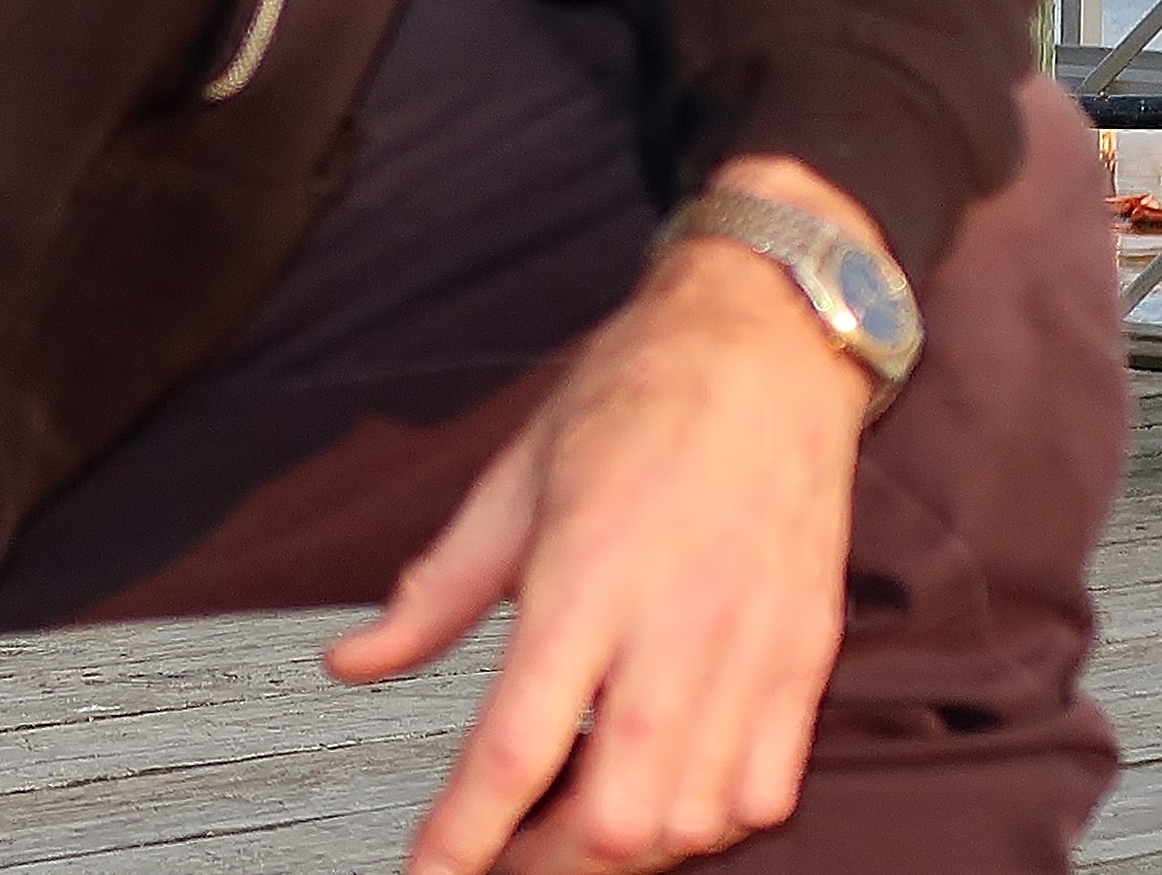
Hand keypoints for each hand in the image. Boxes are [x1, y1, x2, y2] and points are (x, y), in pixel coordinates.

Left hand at [325, 157, 878, 874]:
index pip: (514, 748)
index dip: (464, 836)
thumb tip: (355, 660)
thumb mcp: (512, 479)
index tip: (432, 874)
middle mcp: (675, 624)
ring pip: (694, 821)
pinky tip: (667, 802)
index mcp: (586, 575)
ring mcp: (752, 648)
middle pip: (615, 818)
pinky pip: (767, 789)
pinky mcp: (806, 654)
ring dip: (628, 854)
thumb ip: (435, 591)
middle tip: (501, 861)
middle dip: (546, 868)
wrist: (766, 340)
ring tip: (575, 837)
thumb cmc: (639, 395)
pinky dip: (711, 823)